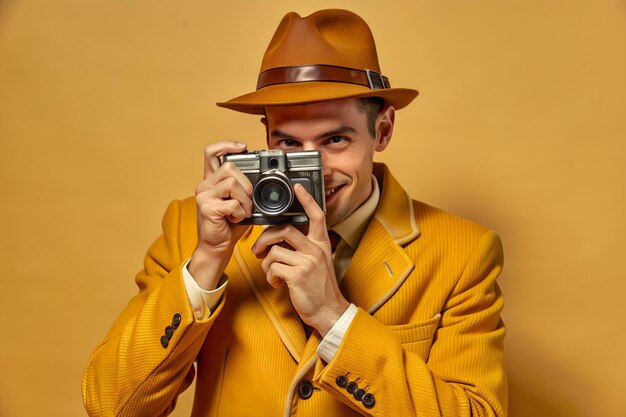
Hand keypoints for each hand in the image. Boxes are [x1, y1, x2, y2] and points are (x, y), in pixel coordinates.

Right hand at [188, 141, 252, 289]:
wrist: (217, 247)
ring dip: (245, 199)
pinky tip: (236, 219)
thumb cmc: (230, 225)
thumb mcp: (240, 202)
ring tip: (243, 211)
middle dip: (246, 184)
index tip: (243, 147)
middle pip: (229, 167)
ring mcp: (203, 196)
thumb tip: (264, 177)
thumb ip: (245, 188)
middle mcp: (204, 185)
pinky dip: (240, 212)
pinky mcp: (206, 208)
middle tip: (248, 200)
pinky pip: (232, 203)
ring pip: (231, 183)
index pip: (212, 153)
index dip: (226, 145)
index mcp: (212, 181)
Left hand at [251, 184, 349, 336]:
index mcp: (321, 244)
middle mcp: (316, 250)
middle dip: (265, 238)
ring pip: (274, 250)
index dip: (306, 199)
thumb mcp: (318, 263)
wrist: (328, 311)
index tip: (297, 187)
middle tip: (258, 249)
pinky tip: (277, 284)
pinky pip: (273, 267)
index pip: (316, 215)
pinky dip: (270, 277)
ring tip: (271, 273)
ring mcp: (307, 262)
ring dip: (266, 263)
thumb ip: (304, 249)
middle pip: (285, 230)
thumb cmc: (320, 288)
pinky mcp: (298, 275)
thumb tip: (280, 241)